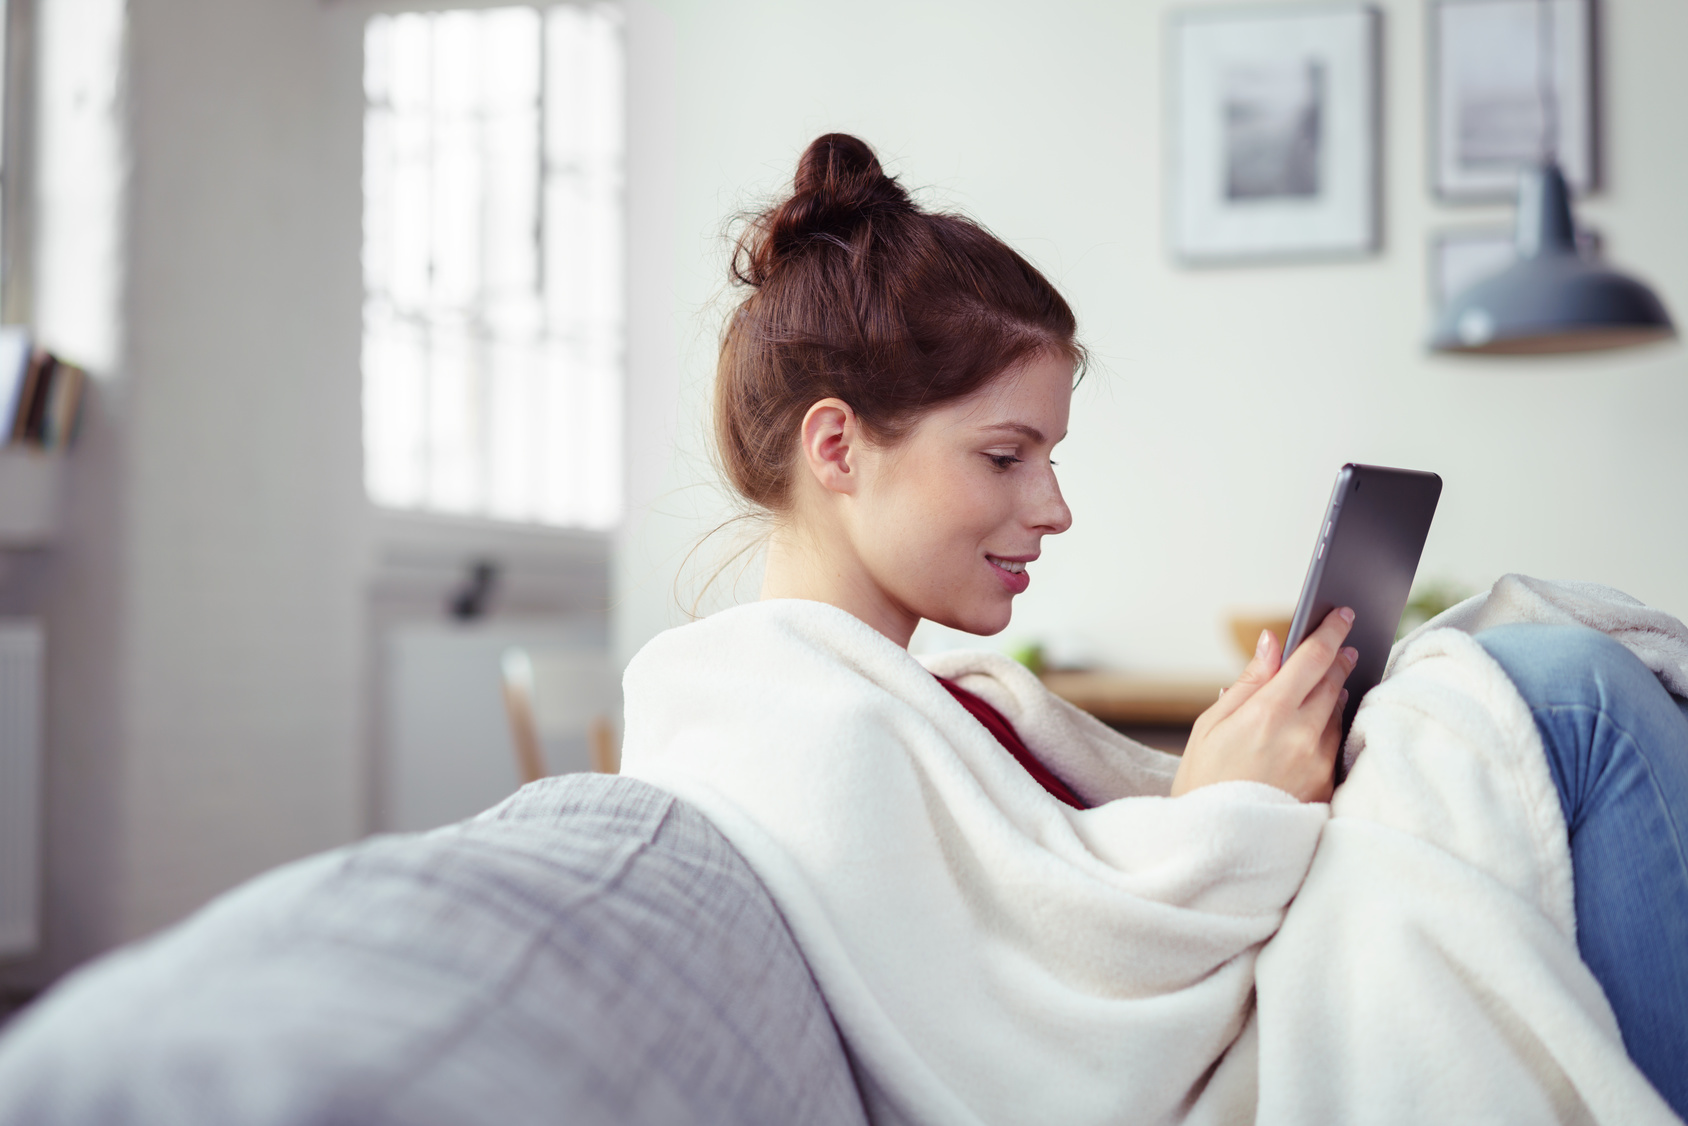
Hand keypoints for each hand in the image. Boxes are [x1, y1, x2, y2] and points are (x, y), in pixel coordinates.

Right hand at [1171, 608, 1357, 803]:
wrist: (1217, 847)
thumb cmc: (1204, 783)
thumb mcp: (1210, 727)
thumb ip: (1249, 681)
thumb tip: (1273, 642)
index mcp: (1267, 713)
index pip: (1313, 658)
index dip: (1331, 630)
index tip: (1343, 613)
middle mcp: (1302, 735)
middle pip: (1335, 680)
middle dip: (1339, 657)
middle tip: (1342, 643)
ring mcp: (1320, 763)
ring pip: (1339, 711)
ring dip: (1336, 692)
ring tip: (1326, 683)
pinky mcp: (1329, 785)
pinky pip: (1338, 744)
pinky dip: (1331, 727)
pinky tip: (1319, 724)